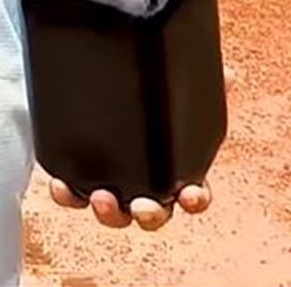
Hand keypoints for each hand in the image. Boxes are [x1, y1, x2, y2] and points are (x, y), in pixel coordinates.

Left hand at [51, 67, 233, 230]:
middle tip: (142, 206)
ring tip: (101, 197)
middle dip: (150, 214)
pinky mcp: (80, 181)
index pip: (194, 197)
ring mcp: (114, 189)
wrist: (102, 93)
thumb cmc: (152, 105)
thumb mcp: (175, 94)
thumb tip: (229, 75)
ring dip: (109, 213)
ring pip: (114, 215)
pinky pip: (74, 196)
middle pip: (153, 215)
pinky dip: (68, 195)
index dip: (194, 200)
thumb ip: (201, 86)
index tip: (190, 194)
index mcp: (176, 174)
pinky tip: (61, 185)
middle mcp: (146, 189)